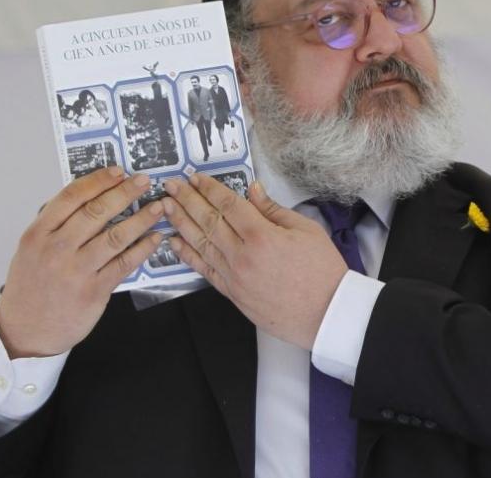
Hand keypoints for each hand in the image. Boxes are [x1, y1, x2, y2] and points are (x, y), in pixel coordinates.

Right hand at [0, 167, 163, 358]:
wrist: (25, 330)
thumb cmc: (31, 286)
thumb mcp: (31, 249)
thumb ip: (55, 224)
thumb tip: (90, 196)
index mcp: (38, 234)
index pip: (71, 197)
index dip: (98, 181)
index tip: (119, 171)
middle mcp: (56, 249)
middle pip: (96, 212)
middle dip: (125, 192)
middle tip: (145, 181)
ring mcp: (76, 270)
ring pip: (116, 236)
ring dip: (142, 218)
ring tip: (159, 207)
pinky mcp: (94, 290)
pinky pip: (125, 263)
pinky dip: (143, 248)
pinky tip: (155, 238)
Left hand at [162, 175, 346, 349]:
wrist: (325, 312)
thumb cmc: (322, 271)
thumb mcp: (307, 230)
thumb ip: (274, 210)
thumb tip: (253, 191)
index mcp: (262, 236)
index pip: (229, 205)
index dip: (209, 189)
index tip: (195, 178)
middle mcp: (242, 255)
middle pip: (208, 221)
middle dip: (187, 200)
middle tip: (171, 185)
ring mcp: (234, 276)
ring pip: (200, 244)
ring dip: (180, 223)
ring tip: (165, 207)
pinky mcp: (232, 293)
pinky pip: (204, 270)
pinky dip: (188, 255)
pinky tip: (175, 242)